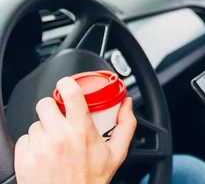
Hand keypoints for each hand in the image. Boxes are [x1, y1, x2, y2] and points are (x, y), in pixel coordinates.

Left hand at [14, 77, 136, 183]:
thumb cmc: (92, 181)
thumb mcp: (117, 153)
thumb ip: (126, 125)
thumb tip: (127, 104)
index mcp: (81, 132)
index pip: (70, 94)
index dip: (67, 83)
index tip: (67, 85)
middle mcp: (58, 137)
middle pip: (45, 104)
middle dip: (53, 108)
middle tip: (61, 118)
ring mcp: (39, 148)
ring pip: (35, 123)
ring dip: (44, 128)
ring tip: (55, 142)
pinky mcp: (24, 158)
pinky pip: (24, 139)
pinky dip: (33, 144)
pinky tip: (44, 153)